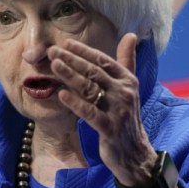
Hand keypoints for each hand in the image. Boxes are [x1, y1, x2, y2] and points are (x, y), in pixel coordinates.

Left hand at [48, 33, 157, 186]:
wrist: (135, 152)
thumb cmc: (126, 117)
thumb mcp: (129, 87)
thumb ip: (127, 61)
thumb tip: (131, 35)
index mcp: (127, 80)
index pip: (103, 60)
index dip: (84, 51)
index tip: (66, 43)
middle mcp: (124, 92)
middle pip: (94, 71)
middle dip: (72, 59)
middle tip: (52, 50)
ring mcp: (117, 111)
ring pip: (89, 89)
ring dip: (70, 75)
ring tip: (54, 65)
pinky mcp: (109, 128)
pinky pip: (90, 113)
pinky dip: (75, 103)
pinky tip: (61, 95)